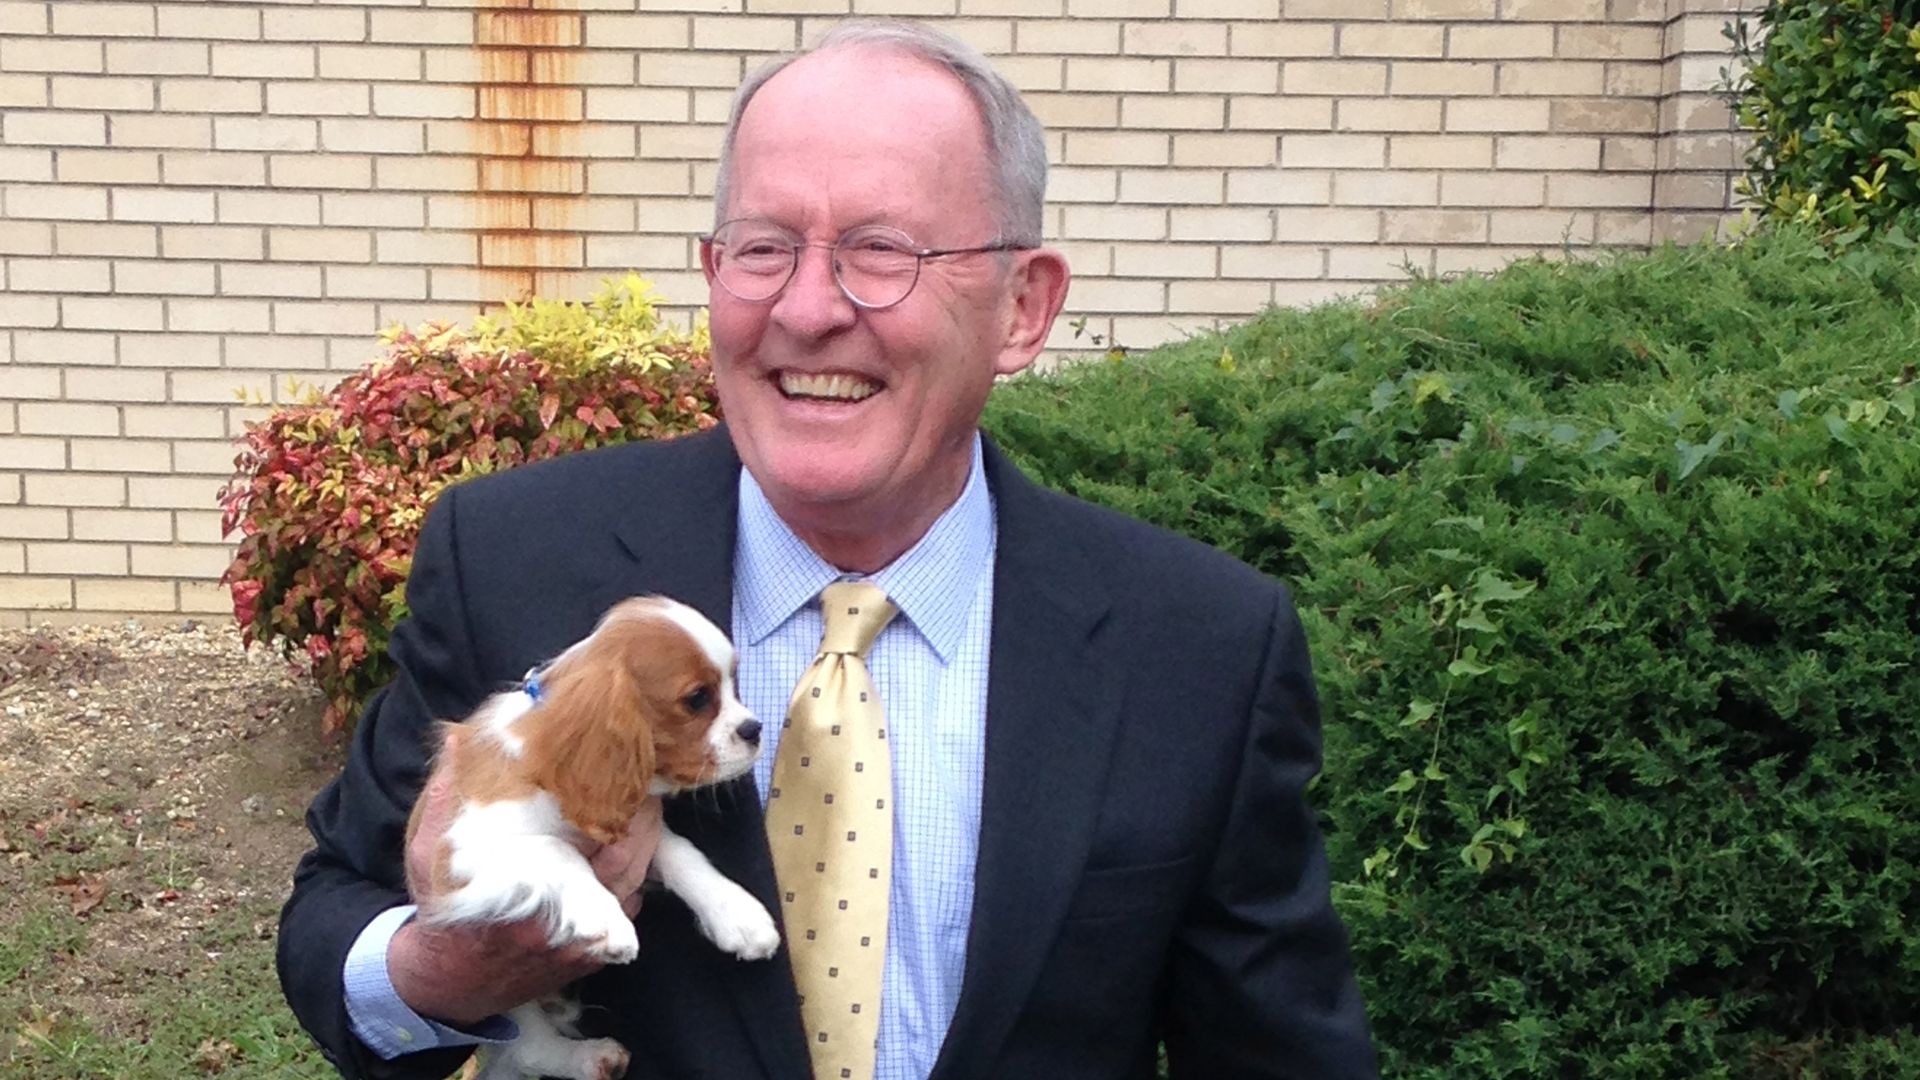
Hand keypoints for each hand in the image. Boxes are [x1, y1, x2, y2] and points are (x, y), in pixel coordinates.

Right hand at [388, 767, 663, 1024]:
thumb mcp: (428, 851)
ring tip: (644, 805)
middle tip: (647, 783)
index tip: (626, 773)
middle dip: (644, 820)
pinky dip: (634, 876)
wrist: (446, 980)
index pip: (595, 843)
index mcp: (528, 892)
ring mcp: (582, 945)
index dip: (619, 808)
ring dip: (645, 845)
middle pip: (630, 863)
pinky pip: (630, 910)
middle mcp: (563, 924)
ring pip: (636, 886)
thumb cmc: (442, 908)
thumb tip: (458, 736)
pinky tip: (628, 845)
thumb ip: (446, 795)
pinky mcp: (592, 957)